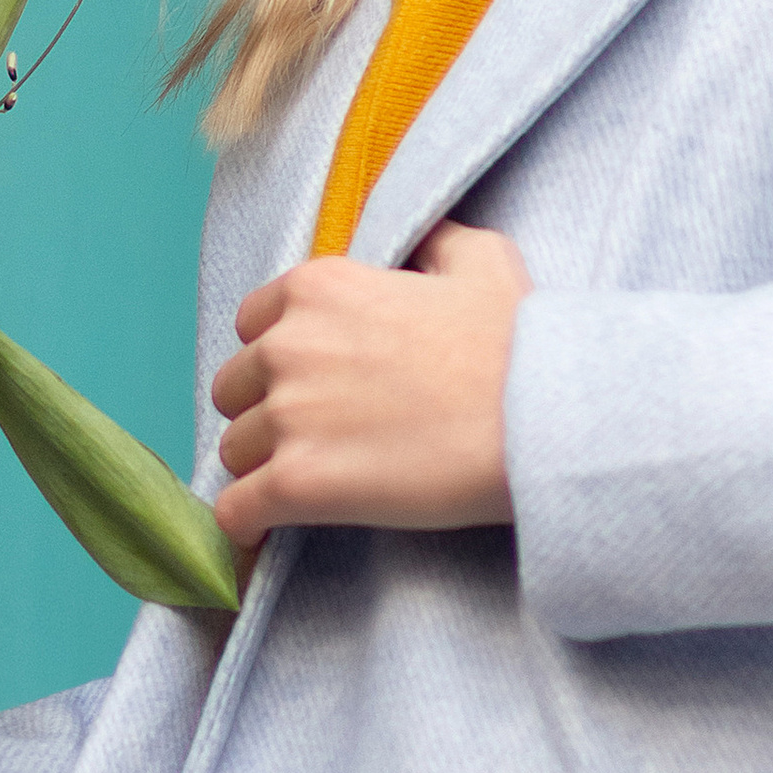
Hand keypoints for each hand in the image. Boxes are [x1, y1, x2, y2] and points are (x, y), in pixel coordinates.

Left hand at [210, 222, 528, 551]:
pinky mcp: (297, 483)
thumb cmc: (517, 344)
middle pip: (235, 389)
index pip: (252, 323)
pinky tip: (270, 531)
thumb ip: (436, 241)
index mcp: (320, 288)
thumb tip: (424, 242)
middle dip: (265, 411)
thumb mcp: (481, 261)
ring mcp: (288, 416)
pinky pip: (235, 511)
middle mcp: (289, 344)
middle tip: (315, 435)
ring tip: (308, 484)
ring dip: (263, 468)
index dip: (278, 356)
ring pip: (233, 451)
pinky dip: (247, 524)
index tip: (312, 380)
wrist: (538, 423)